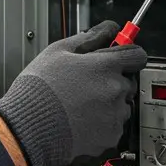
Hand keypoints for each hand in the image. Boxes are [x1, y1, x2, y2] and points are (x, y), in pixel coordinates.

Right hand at [0, 21, 147, 165]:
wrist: (28, 128)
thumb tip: (107, 29)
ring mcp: (114, 115)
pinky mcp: (110, 136)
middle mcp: (115, 89)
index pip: (137, 55)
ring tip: (82, 105)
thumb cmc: (39, 90)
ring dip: (109, 104)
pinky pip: (115, 127)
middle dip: (114, 81)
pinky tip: (82, 121)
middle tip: (89, 85)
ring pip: (122, 105)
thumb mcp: (57, 51)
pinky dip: (103, 125)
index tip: (122, 58)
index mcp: (105, 66)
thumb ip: (89, 38)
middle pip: (129, 81)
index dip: (129, 55)